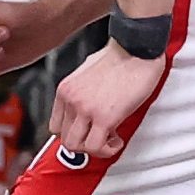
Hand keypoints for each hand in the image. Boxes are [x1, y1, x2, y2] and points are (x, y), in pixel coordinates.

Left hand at [50, 42, 168, 159]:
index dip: (74, 132)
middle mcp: (71, 100)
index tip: (89, 131)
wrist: (138, 45)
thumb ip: (83, 88)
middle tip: (103, 136)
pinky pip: (96, 147)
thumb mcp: (89, 69)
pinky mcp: (105, 117)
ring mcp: (85, 109)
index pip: (56, 127)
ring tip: (111, 139)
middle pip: (65, 139)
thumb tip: (91, 100)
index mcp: (65, 90)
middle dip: (85, 142)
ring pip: (76, 146)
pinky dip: (107, 149)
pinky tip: (117, 140)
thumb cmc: (122, 53)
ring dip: (95, 148)